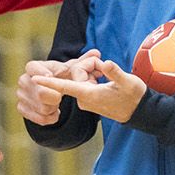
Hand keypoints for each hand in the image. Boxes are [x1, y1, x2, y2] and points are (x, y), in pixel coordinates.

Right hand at [16, 50, 100, 124]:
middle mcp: (23, 79)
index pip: (33, 68)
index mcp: (33, 67)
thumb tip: (97, 53)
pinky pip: (36, 117)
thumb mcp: (71, 68)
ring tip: (57, 105)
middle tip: (60, 98)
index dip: (43, 74)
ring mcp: (20, 94)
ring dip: (53, 108)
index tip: (53, 78)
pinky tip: (54, 113)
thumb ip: (83, 61)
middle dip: (54, 97)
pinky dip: (48, 118)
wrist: (49, 90)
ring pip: (40, 107)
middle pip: (40, 92)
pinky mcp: (21, 107)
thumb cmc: (62, 76)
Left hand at [30, 58, 146, 123]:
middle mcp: (84, 98)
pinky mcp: (90, 98)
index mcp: (89, 95)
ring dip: (95, 71)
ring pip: (83, 77)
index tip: (34, 79)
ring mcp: (86, 99)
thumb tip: (106, 64)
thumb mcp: (127, 82)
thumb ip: (115, 73)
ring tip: (110, 76)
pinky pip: (87, 82)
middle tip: (107, 68)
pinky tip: (108, 81)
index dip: (49, 82)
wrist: (140, 111)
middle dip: (91, 66)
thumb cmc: (134, 97)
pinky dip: (96, 77)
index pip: (64, 87)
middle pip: (78, 74)